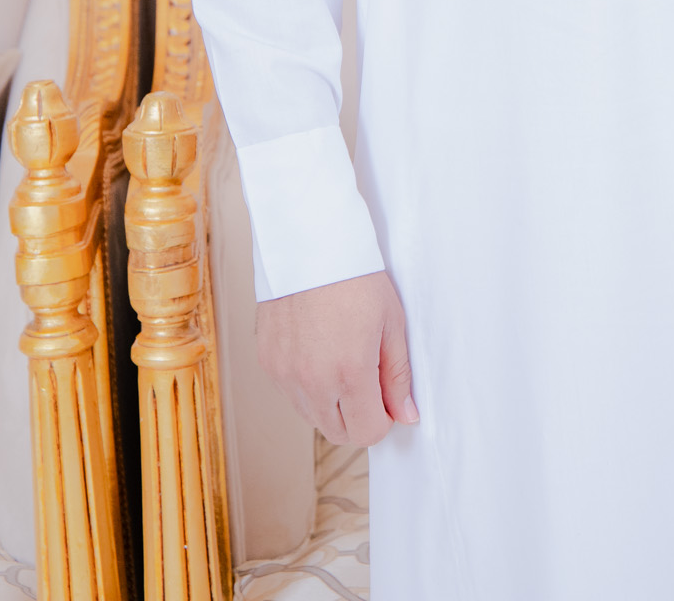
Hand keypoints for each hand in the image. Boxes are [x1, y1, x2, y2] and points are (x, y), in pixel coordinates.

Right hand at [256, 269, 419, 445]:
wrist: (310, 240)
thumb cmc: (356, 276)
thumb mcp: (391, 322)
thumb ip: (397, 375)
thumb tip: (405, 415)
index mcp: (349, 372)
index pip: (367, 433)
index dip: (383, 418)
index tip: (386, 394)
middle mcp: (312, 381)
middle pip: (338, 432)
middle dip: (358, 416)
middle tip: (368, 378)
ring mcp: (285, 374)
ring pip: (312, 416)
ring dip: (331, 404)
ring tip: (342, 358)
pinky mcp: (267, 362)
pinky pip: (291, 394)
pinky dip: (307, 386)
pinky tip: (318, 350)